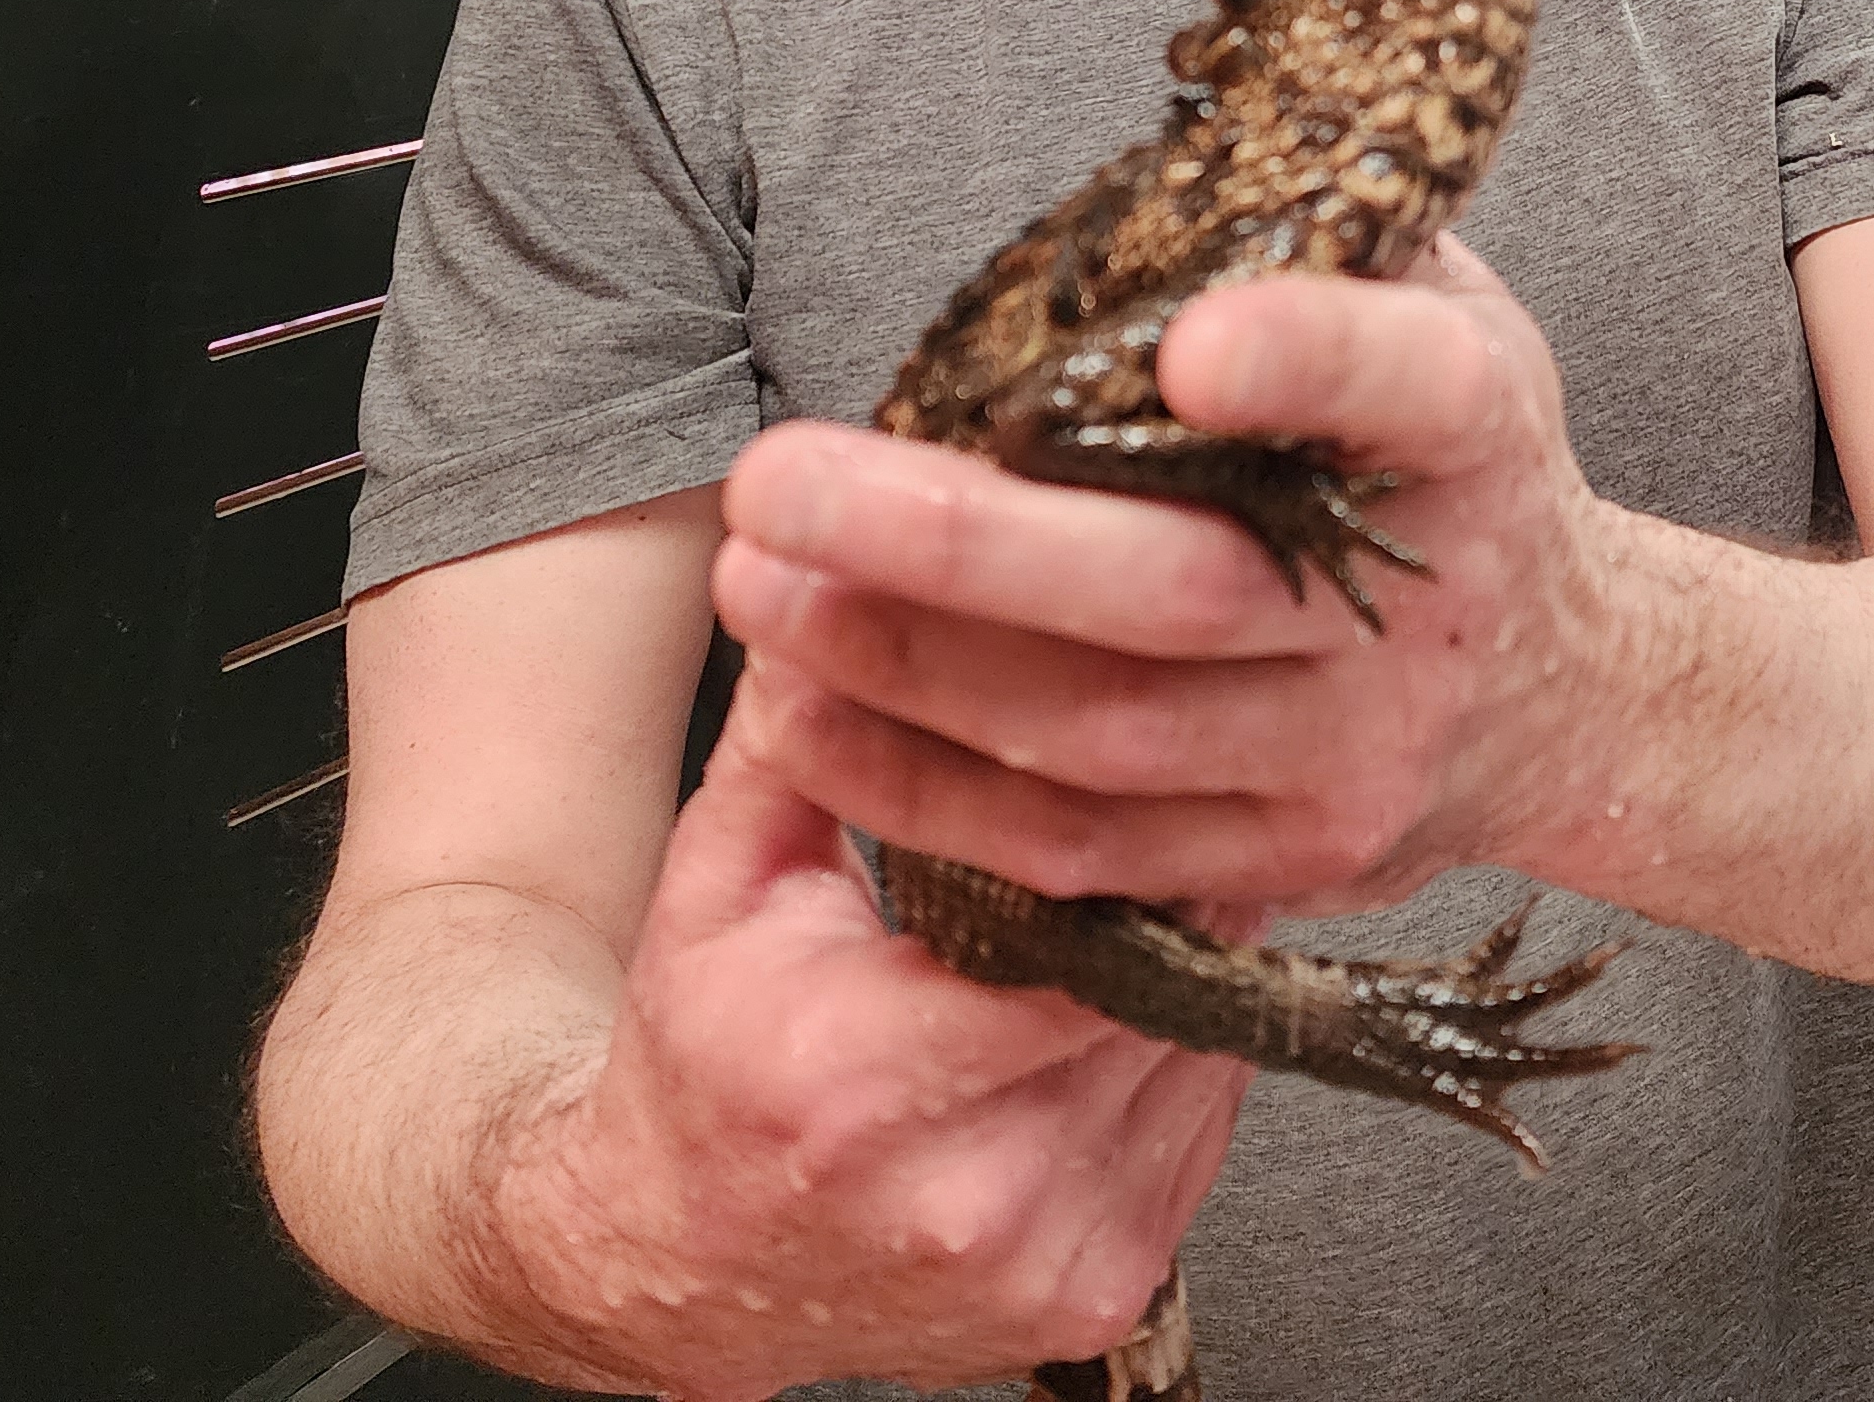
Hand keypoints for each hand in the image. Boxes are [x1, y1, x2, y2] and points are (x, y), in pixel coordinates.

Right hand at [492, 664, 1249, 1400]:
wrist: (671, 1263)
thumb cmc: (701, 1062)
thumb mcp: (726, 879)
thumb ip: (804, 734)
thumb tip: (843, 577)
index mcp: (869, 1090)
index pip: (1082, 950)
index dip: (1137, 853)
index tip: (1153, 775)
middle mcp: (973, 1199)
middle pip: (1164, 997)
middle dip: (1179, 891)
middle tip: (1186, 798)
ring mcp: (1048, 1263)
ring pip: (1202, 1060)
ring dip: (1195, 967)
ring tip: (1165, 879)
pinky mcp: (1097, 1297)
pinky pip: (1199, 1132)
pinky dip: (1182, 1052)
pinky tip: (1141, 987)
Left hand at [710, 236, 1616, 915]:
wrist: (1561, 688)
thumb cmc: (1440, 456)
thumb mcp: (1435, 304)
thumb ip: (1307, 245)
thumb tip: (1127, 194)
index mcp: (1473, 424)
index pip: (1407, 384)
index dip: (1305, 363)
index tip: (1188, 343)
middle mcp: (1423, 598)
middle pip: (1183, 589)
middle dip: (957, 544)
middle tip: (775, 480)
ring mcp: (1356, 751)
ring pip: (1105, 733)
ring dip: (904, 667)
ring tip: (757, 591)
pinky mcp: (1286, 863)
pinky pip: (1085, 852)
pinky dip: (928, 792)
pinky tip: (807, 718)